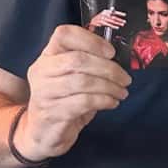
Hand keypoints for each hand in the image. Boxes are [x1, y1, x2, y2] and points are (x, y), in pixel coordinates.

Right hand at [18, 24, 130, 160]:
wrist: (43, 133)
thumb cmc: (65, 100)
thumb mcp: (74, 77)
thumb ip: (89, 63)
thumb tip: (118, 58)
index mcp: (48, 56)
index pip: (63, 34)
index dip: (91, 40)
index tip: (111, 52)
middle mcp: (41, 70)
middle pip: (77, 59)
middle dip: (108, 68)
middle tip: (125, 79)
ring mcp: (43, 92)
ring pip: (82, 81)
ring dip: (109, 86)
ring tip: (122, 92)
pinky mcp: (51, 112)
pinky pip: (83, 102)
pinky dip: (103, 101)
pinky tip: (112, 103)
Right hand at [87, 8, 126, 31]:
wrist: (91, 22)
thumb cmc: (98, 19)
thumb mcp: (104, 15)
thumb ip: (110, 14)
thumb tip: (115, 14)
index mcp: (106, 11)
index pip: (114, 11)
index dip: (119, 13)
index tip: (124, 14)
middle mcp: (104, 14)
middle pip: (114, 17)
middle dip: (119, 19)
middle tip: (124, 21)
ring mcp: (102, 18)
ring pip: (112, 21)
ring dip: (117, 23)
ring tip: (121, 24)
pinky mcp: (101, 22)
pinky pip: (108, 24)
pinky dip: (113, 26)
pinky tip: (116, 27)